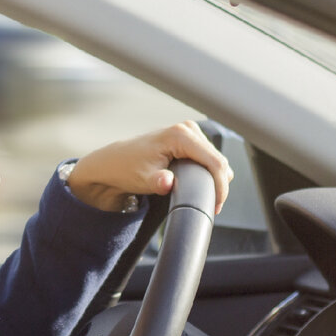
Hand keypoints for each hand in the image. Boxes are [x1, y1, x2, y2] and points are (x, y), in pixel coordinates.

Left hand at [65, 121, 232, 213]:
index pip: (215, 162)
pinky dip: (208, 173)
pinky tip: (200, 186)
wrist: (115, 163)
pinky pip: (209, 158)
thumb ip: (158, 181)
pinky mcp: (189, 140)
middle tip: (211, 206)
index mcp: (180, 135)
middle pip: (219, 160)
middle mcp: (187, 129)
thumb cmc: (127, 168)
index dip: (221, 186)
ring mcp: (189, 132)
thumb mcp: (143, 179)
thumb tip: (167, 182)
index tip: (216, 206)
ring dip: (215, 179)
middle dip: (219, 185)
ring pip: (216, 159)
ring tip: (205, 198)